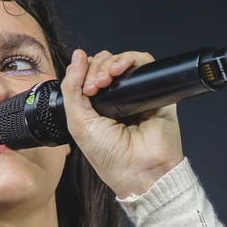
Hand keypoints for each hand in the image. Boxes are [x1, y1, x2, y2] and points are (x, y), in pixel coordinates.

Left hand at [61, 48, 183, 197]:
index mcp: (96, 108)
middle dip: (96, 68)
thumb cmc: (109, 156)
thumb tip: (77, 56)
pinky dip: (131, 59)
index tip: (83, 88)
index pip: (88, 75)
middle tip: (94, 86)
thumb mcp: (78, 123)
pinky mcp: (155, 90)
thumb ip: (71, 88)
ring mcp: (136, 94)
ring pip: (123, 61)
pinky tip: (120, 70)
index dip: (82, 73)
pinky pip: (145, 63)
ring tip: (106, 79)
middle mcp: (116, 99)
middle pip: (104, 64)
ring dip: (110, 62)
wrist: (140, 170)